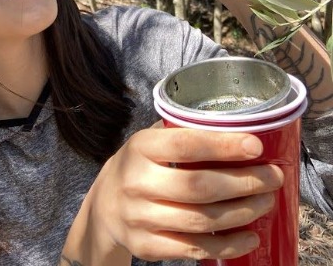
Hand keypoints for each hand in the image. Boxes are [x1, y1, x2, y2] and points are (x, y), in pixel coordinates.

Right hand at [84, 126, 283, 262]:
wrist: (103, 207)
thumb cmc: (138, 166)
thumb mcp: (148, 142)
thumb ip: (180, 133)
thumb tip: (235, 127)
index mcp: (140, 148)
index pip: (186, 144)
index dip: (223, 145)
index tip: (256, 146)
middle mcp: (137, 181)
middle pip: (200, 186)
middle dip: (245, 183)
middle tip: (273, 177)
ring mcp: (140, 217)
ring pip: (202, 220)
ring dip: (243, 213)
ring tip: (266, 202)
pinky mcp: (147, 246)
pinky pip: (195, 249)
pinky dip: (228, 246)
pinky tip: (249, 236)